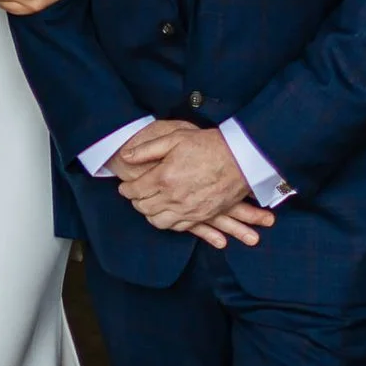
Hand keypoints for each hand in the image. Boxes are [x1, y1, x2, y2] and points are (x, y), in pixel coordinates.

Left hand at [113, 123, 273, 243]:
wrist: (241, 159)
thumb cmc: (208, 145)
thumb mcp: (175, 138)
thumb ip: (147, 149)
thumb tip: (125, 157)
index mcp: (164, 177)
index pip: (134, 191)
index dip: (125, 189)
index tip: (124, 186)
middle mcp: (173, 198)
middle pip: (143, 208)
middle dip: (135, 201)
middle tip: (135, 194)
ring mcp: (188, 210)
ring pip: (158, 221)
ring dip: (149, 214)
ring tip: (149, 204)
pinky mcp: (201, 216)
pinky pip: (178, 228)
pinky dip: (168, 222)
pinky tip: (167, 214)